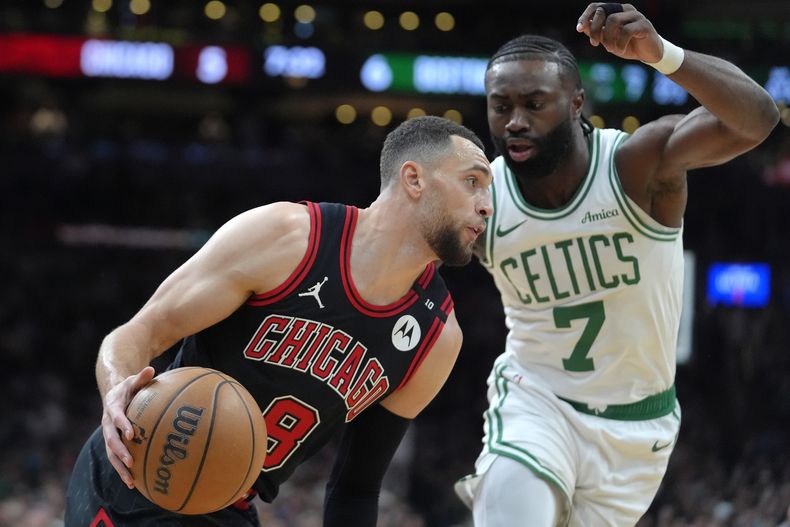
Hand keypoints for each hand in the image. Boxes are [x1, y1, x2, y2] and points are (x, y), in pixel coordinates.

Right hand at [101, 366, 154, 487]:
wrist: (113, 393)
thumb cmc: (128, 387)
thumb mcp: (133, 380)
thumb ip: (141, 377)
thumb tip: (151, 368)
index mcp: (113, 408)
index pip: (117, 418)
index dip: (123, 425)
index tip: (133, 434)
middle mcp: (107, 424)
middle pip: (111, 440)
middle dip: (121, 452)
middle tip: (131, 462)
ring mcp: (108, 435)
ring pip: (111, 454)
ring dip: (120, 468)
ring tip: (131, 481)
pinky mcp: (112, 443)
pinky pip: (116, 458)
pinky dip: (122, 470)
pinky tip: (134, 483)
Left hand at [576, 3, 662, 62]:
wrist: (648, 53)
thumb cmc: (627, 45)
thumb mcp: (608, 40)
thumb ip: (597, 33)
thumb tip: (583, 27)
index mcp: (615, 11)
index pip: (596, 6)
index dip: (585, 16)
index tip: (578, 29)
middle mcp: (625, 9)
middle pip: (602, 11)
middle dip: (594, 28)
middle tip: (594, 43)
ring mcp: (635, 15)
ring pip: (613, 20)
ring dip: (608, 37)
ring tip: (610, 49)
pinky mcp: (644, 25)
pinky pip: (626, 30)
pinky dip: (619, 43)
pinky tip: (619, 50)